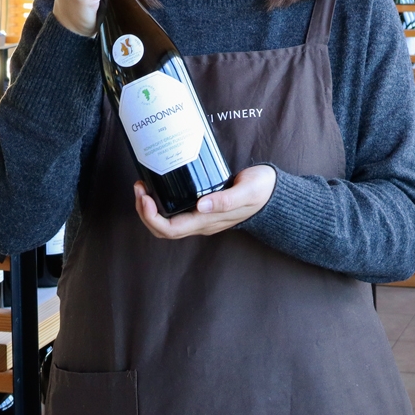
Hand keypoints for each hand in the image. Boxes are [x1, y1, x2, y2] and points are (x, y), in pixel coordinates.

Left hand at [133, 164, 276, 238]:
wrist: (274, 195)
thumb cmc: (261, 190)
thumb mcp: (247, 191)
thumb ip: (226, 199)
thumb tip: (201, 205)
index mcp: (208, 221)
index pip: (171, 229)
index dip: (152, 217)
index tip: (145, 197)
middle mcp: (201, 223)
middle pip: (163, 229)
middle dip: (144, 212)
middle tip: (139, 188)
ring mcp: (201, 217)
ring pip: (166, 223)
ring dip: (149, 209)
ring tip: (143, 186)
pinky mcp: (202, 207)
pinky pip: (174, 212)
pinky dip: (160, 202)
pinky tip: (158, 186)